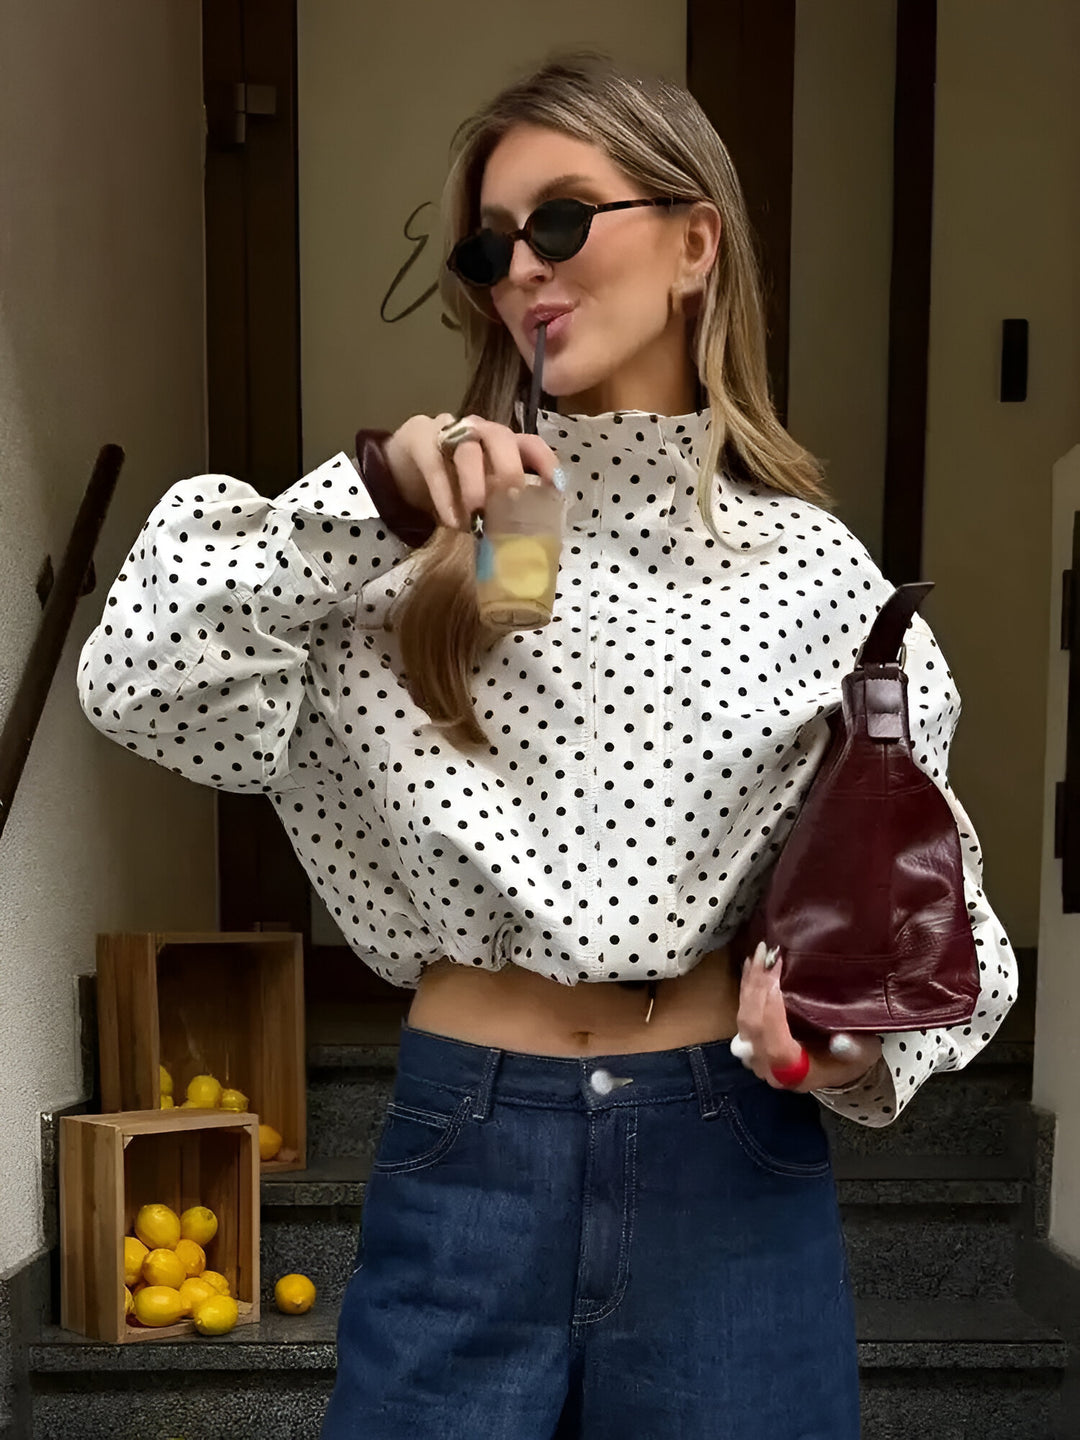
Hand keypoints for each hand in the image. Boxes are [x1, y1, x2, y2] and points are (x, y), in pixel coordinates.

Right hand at [383, 414, 559, 531]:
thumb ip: (500, 512)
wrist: (399, 471)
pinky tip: (452, 521)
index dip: (545, 461)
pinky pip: (434, 464)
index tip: (555, 487)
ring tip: (476, 518)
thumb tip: (525, 548)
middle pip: (500, 438)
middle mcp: (479, 431)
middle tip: (512, 501)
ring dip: (475, 484)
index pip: (529, 443)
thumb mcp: (480, 500)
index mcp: (501, 444)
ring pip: (467, 448)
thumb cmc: (450, 488)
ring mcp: (448, 430)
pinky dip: (444, 494)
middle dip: (508, 469)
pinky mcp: (419, 439)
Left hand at [733, 942, 881, 1090]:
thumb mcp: (863, 1054)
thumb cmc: (850, 1060)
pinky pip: (742, 1013)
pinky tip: (751, 966)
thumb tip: (841, 1041)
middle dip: (758, 989)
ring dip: (750, 985)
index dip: (773, 1016)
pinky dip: (746, 989)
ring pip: (743, 1019)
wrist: (836, 1067)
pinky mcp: (751, 1041)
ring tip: (758, 956)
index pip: (776, 1048)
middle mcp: (768, 1068)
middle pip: (754, 1028)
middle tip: (767, 956)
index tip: (777, 982)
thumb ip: (854, 1050)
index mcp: (795, 1074)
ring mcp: (755, 1055)